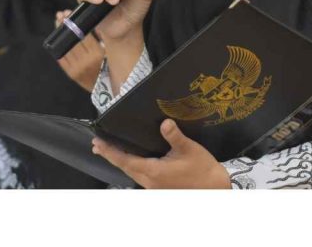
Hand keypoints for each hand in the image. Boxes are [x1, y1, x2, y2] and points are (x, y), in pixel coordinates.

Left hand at [55, 10, 104, 90]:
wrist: (104, 87)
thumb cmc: (107, 65)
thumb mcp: (107, 50)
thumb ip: (100, 37)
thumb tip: (90, 19)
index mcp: (97, 54)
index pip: (82, 34)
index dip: (74, 23)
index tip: (68, 14)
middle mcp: (86, 61)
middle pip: (72, 38)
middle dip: (64, 25)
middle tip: (60, 15)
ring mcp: (77, 68)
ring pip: (65, 46)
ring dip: (59, 33)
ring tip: (57, 22)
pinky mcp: (70, 73)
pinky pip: (61, 57)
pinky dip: (58, 46)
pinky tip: (56, 37)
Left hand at [91, 119, 230, 188]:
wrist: (214, 188)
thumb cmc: (202, 169)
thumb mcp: (189, 149)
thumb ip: (175, 136)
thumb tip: (164, 123)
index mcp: (153, 171)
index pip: (125, 160)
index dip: (110, 151)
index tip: (98, 143)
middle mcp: (149, 181)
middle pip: (124, 167)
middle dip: (110, 155)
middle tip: (97, 144)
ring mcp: (153, 186)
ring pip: (131, 172)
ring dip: (119, 160)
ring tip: (109, 150)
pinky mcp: (159, 187)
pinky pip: (139, 175)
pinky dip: (131, 165)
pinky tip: (132, 159)